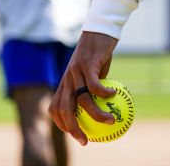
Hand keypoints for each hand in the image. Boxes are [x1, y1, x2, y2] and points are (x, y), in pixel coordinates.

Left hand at [49, 31, 118, 145]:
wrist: (99, 30)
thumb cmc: (98, 54)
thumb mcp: (93, 74)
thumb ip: (93, 91)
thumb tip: (103, 110)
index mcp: (65, 83)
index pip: (55, 108)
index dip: (61, 124)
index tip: (76, 133)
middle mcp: (67, 79)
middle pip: (64, 109)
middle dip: (73, 129)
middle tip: (86, 140)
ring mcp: (75, 71)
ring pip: (81, 100)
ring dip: (96, 114)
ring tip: (110, 120)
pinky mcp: (86, 64)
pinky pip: (94, 85)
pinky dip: (104, 93)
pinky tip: (114, 94)